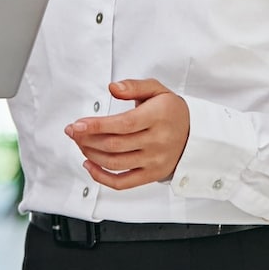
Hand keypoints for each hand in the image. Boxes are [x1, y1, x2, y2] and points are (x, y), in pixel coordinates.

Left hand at [64, 79, 189, 190]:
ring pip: (115, 163)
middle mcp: (157, 141)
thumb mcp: (157, 90)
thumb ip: (134, 86)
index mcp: (158, 117)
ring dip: (91, 154)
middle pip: (115, 144)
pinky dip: (101, 177)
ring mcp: (154, 161)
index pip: (123, 124)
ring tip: (80, 143)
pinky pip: (122, 182)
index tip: (77, 124)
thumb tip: (112, 87)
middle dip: (87, 138)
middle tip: (74, 131)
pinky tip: (90, 164)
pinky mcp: (151, 175)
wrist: (194, 135)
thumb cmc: (171, 111)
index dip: (97, 126)